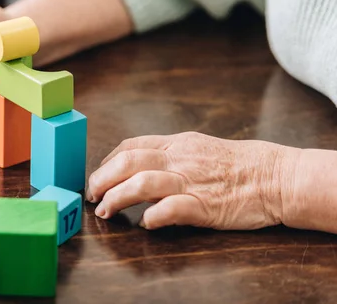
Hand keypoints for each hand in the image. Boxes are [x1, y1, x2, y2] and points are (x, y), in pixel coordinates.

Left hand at [87, 132, 300, 229]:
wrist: (275, 176)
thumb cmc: (235, 164)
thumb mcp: (197, 147)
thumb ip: (167, 154)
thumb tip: (135, 166)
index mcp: (176, 143)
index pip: (130, 146)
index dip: (107, 162)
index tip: (98, 177)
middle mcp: (180, 159)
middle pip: (129, 162)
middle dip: (103, 178)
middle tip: (92, 195)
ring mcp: (192, 181)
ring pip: (143, 182)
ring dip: (118, 197)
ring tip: (106, 211)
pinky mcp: (207, 205)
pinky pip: (173, 207)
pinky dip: (154, 215)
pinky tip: (145, 223)